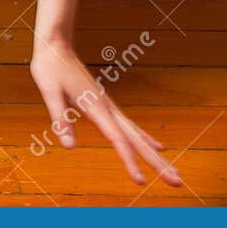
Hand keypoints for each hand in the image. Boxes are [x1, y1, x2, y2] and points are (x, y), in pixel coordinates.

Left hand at [29, 38, 181, 187]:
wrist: (57, 45)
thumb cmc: (50, 67)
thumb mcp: (49, 93)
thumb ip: (60, 119)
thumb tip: (69, 147)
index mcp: (97, 108)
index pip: (118, 140)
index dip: (130, 161)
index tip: (141, 182)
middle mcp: (108, 108)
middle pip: (137, 140)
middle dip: (157, 163)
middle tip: (177, 182)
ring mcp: (110, 106)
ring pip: (137, 135)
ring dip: (155, 154)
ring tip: (173, 172)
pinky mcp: (106, 105)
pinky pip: (131, 126)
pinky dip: (145, 138)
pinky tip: (155, 146)